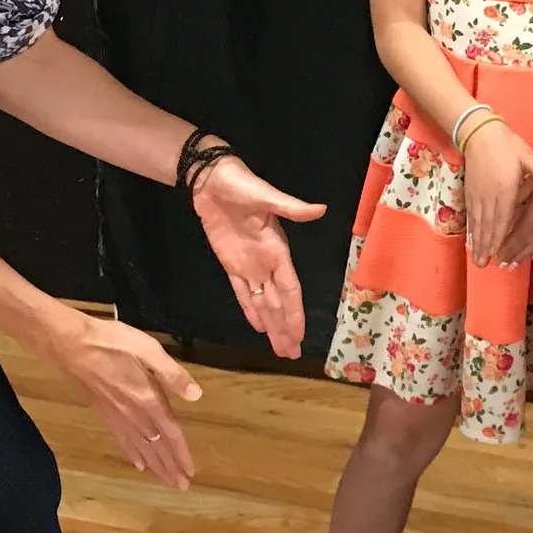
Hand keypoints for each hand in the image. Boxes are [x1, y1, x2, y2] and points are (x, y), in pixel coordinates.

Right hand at [42, 308, 203, 487]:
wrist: (69, 344)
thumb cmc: (110, 342)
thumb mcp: (148, 349)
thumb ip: (172, 374)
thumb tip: (196, 395)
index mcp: (148, 400)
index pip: (171, 434)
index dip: (181, 455)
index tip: (190, 473)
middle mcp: (133, 414)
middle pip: (156, 447)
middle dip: (170, 468)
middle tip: (181, 486)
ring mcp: (116, 416)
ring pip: (139, 448)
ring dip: (154, 466)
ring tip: (165, 481)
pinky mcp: (103, 413)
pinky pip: (121, 440)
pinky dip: (132, 454)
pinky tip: (138, 463)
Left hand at [192, 156, 325, 356]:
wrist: (212, 178)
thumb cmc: (240, 184)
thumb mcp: (265, 195)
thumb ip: (291, 207)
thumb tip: (320, 209)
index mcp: (277, 250)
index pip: (289, 290)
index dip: (294, 314)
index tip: (300, 336)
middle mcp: (267, 262)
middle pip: (278, 302)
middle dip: (285, 328)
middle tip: (291, 354)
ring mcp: (248, 265)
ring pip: (263, 302)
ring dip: (271, 325)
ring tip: (279, 348)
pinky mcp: (230, 263)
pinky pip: (242, 291)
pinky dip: (250, 309)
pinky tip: (258, 326)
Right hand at [460, 121, 532, 267]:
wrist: (479, 133)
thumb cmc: (506, 144)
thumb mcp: (526, 154)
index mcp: (506, 189)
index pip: (503, 217)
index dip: (499, 236)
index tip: (497, 252)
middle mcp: (489, 196)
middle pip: (487, 226)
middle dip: (485, 246)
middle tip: (483, 265)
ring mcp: (478, 194)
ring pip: (477, 223)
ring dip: (477, 242)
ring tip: (476, 258)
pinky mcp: (471, 191)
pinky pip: (471, 215)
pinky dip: (471, 229)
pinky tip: (471, 239)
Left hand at [495, 145, 532, 264]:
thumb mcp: (528, 184)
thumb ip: (515, 200)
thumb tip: (502, 212)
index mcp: (532, 219)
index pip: (515, 240)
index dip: (505, 250)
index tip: (496, 259)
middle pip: (525, 247)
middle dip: (512, 257)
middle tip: (502, 267)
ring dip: (524, 256)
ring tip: (514, 265)